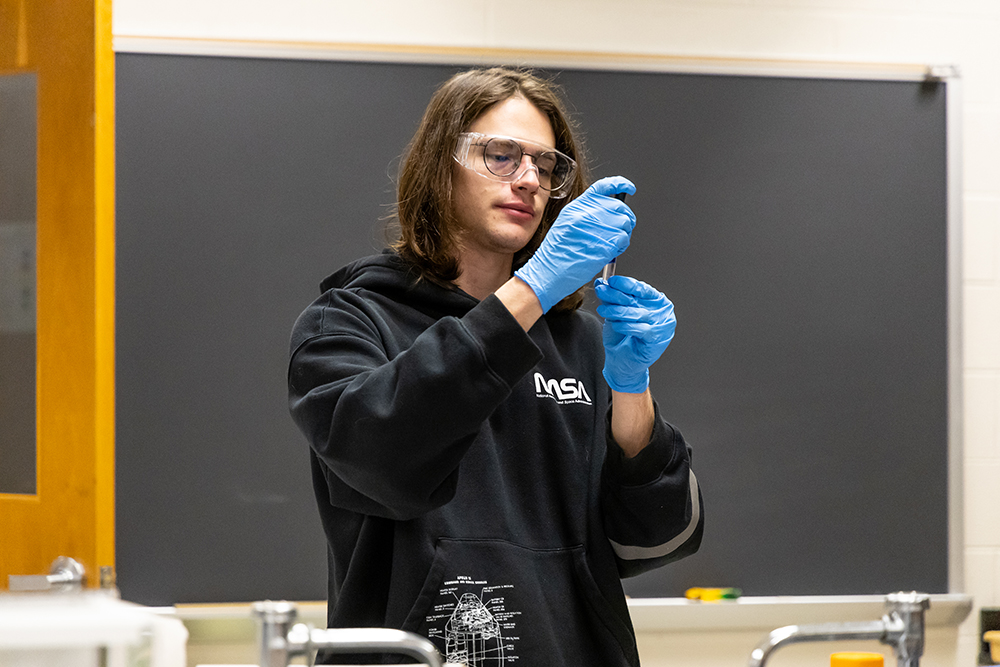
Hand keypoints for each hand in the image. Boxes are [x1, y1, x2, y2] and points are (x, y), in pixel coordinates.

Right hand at [515, 176, 635, 312]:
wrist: (549, 272)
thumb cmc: (556, 254)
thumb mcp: (565, 225)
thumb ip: (585, 214)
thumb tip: (608, 212)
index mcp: (576, 207)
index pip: (603, 187)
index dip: (620, 184)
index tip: (629, 187)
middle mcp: (586, 214)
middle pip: (618, 206)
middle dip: (625, 217)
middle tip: (621, 228)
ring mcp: (596, 228)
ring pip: (625, 223)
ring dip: (623, 233)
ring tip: (611, 243)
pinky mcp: (605, 244)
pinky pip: (624, 238)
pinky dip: (622, 246)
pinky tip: (611, 251)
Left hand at [595, 275, 675, 393]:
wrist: (623, 362)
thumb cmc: (623, 336)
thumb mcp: (615, 314)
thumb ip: (611, 298)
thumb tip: (601, 282)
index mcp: (655, 300)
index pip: (641, 288)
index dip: (626, 283)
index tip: (610, 281)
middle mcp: (662, 311)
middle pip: (637, 300)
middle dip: (616, 294)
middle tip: (601, 290)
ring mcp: (662, 325)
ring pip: (637, 313)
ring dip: (617, 310)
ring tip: (603, 310)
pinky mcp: (658, 339)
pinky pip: (640, 329)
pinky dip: (626, 326)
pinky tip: (616, 324)